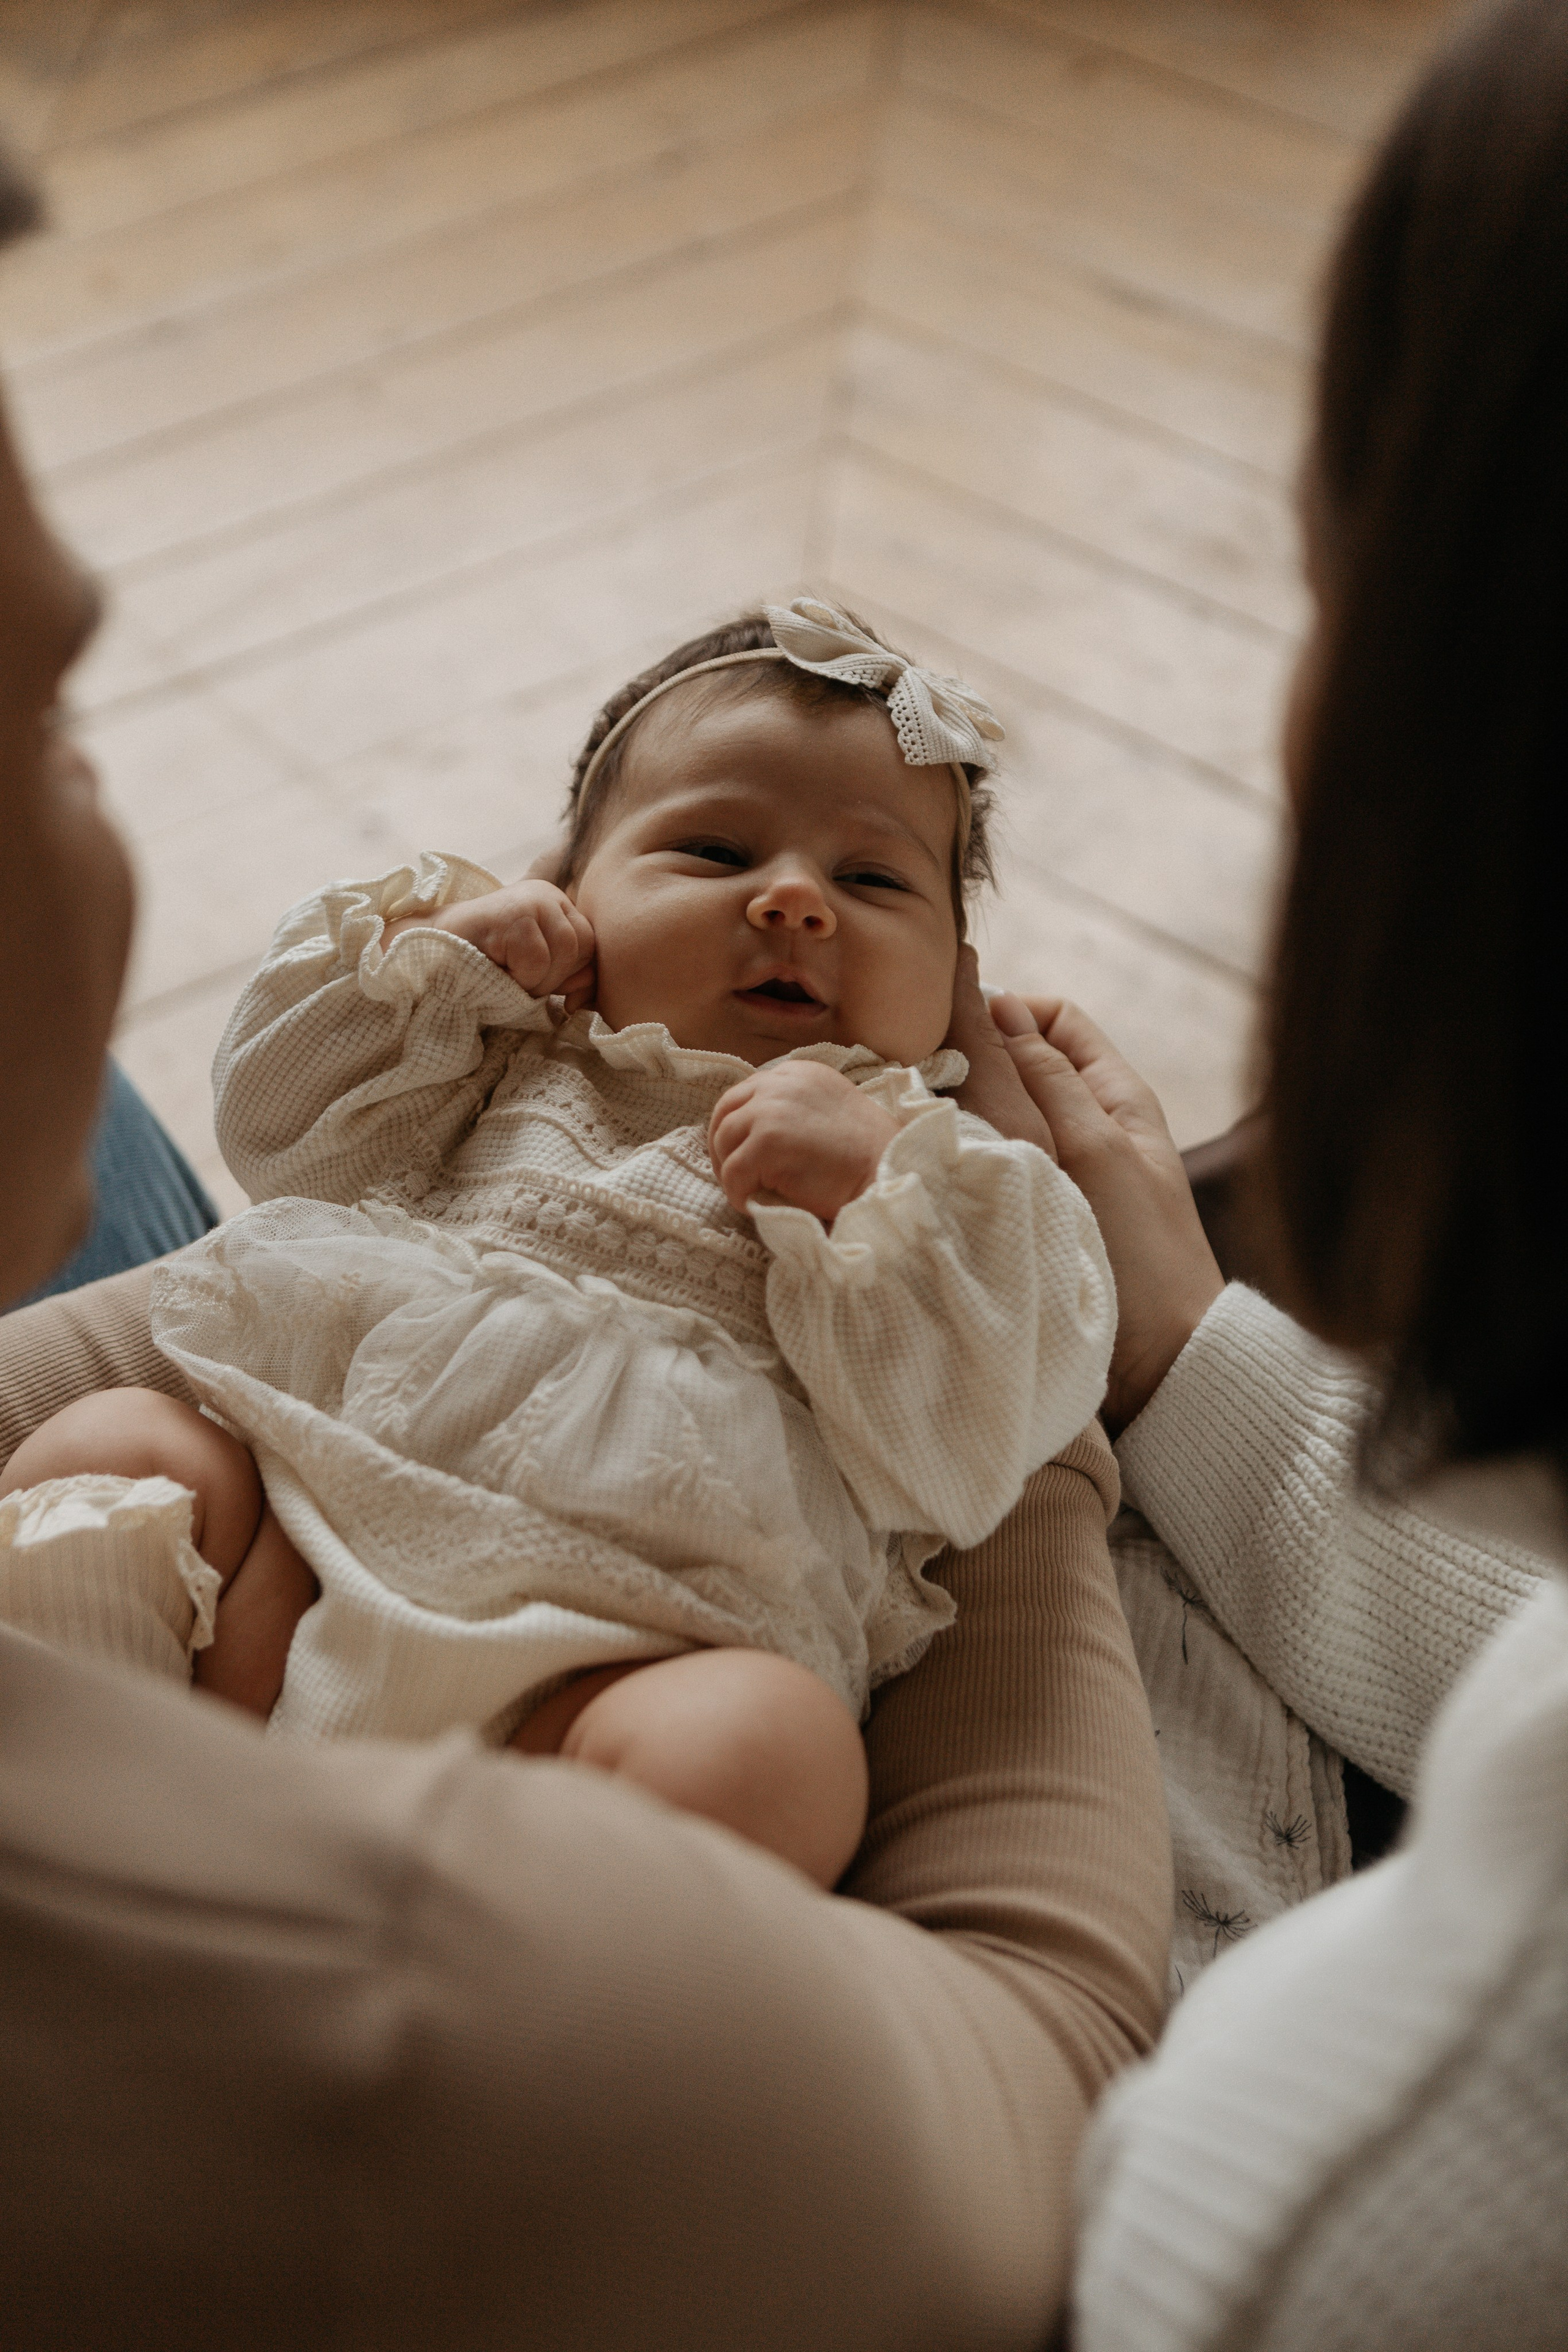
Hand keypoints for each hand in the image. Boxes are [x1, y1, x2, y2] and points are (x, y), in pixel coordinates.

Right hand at [387, 880, 594, 1008]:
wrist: (429, 952)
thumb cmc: (482, 965)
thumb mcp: (534, 971)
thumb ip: (567, 977)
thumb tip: (586, 998)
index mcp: (554, 902)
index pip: (590, 941)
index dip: (574, 972)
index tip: (544, 987)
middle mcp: (545, 894)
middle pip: (581, 946)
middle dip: (554, 977)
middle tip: (519, 980)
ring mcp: (529, 900)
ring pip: (563, 953)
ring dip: (535, 980)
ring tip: (507, 974)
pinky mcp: (511, 914)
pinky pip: (536, 961)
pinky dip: (519, 978)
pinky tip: (495, 968)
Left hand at [709, 1062, 897, 1222]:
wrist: (887, 1173)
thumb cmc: (864, 1153)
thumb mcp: (826, 1109)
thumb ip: (793, 1107)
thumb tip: (752, 1130)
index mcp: (795, 1072)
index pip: (744, 1094)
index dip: (736, 1127)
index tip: (740, 1153)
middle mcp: (779, 1083)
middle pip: (725, 1112)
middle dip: (722, 1146)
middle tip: (734, 1177)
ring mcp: (771, 1110)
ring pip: (724, 1143)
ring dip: (730, 1172)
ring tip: (748, 1192)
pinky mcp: (767, 1142)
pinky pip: (733, 1174)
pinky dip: (738, 1193)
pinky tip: (754, 1205)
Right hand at [945, 952, 1222, 1433]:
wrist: (1161, 1363)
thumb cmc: (1145, 1253)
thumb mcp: (1096, 1151)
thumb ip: (1048, 1079)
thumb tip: (1002, 1003)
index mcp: (1117, 1096)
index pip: (1055, 1019)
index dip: (1007, 1010)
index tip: (950, 1024)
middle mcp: (1088, 1124)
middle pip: (1020, 1064)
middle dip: (973, 1058)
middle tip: (914, 1070)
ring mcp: (1060, 1171)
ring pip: (999, 1114)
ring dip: (963, 1108)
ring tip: (915, 1113)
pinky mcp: (1037, 1213)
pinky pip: (995, 1163)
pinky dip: (967, 1153)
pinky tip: (934, 1161)